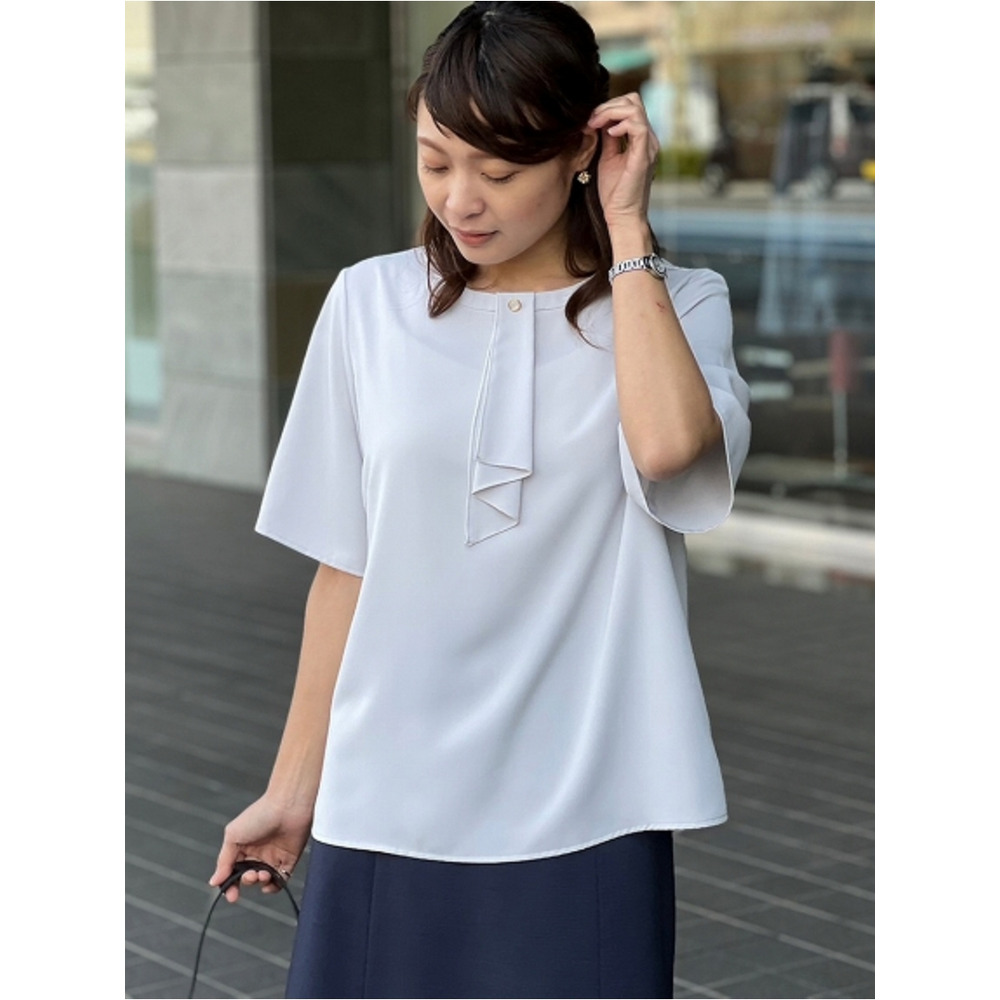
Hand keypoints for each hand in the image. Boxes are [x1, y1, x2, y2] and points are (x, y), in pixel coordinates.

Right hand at [209, 795, 312, 902]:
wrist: (288, 805)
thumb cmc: (260, 814)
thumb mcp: (233, 836)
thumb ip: (224, 861)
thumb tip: (214, 881)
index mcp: (242, 847)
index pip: (232, 872)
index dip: (230, 885)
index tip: (231, 894)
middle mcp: (257, 853)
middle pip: (247, 878)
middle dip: (246, 881)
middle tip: (250, 875)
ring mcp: (273, 857)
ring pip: (262, 881)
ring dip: (260, 883)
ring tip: (262, 874)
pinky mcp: (289, 860)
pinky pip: (280, 881)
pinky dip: (274, 886)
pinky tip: (271, 880)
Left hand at [587, 94, 659, 230]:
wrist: (622, 216)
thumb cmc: (614, 193)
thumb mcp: (607, 158)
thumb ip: (606, 138)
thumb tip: (597, 120)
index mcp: (640, 139)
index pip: (629, 106)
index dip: (608, 107)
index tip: (590, 120)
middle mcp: (648, 139)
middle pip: (633, 100)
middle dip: (608, 105)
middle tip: (591, 121)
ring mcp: (648, 145)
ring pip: (635, 107)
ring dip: (610, 112)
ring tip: (595, 125)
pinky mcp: (644, 155)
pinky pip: (637, 125)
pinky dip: (620, 124)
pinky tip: (608, 134)